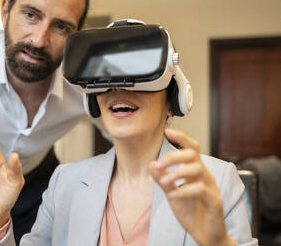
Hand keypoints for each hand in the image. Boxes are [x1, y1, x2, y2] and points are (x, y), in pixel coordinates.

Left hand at [149, 129, 234, 245]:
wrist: (205, 235)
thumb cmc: (192, 212)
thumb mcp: (172, 194)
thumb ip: (163, 180)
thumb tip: (151, 164)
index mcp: (195, 172)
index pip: (191, 148)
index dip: (181, 138)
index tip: (167, 132)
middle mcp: (204, 176)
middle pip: (193, 154)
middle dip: (173, 155)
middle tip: (159, 164)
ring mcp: (211, 188)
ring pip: (197, 169)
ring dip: (177, 173)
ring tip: (165, 183)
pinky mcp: (215, 201)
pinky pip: (201, 189)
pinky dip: (185, 190)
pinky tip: (174, 196)